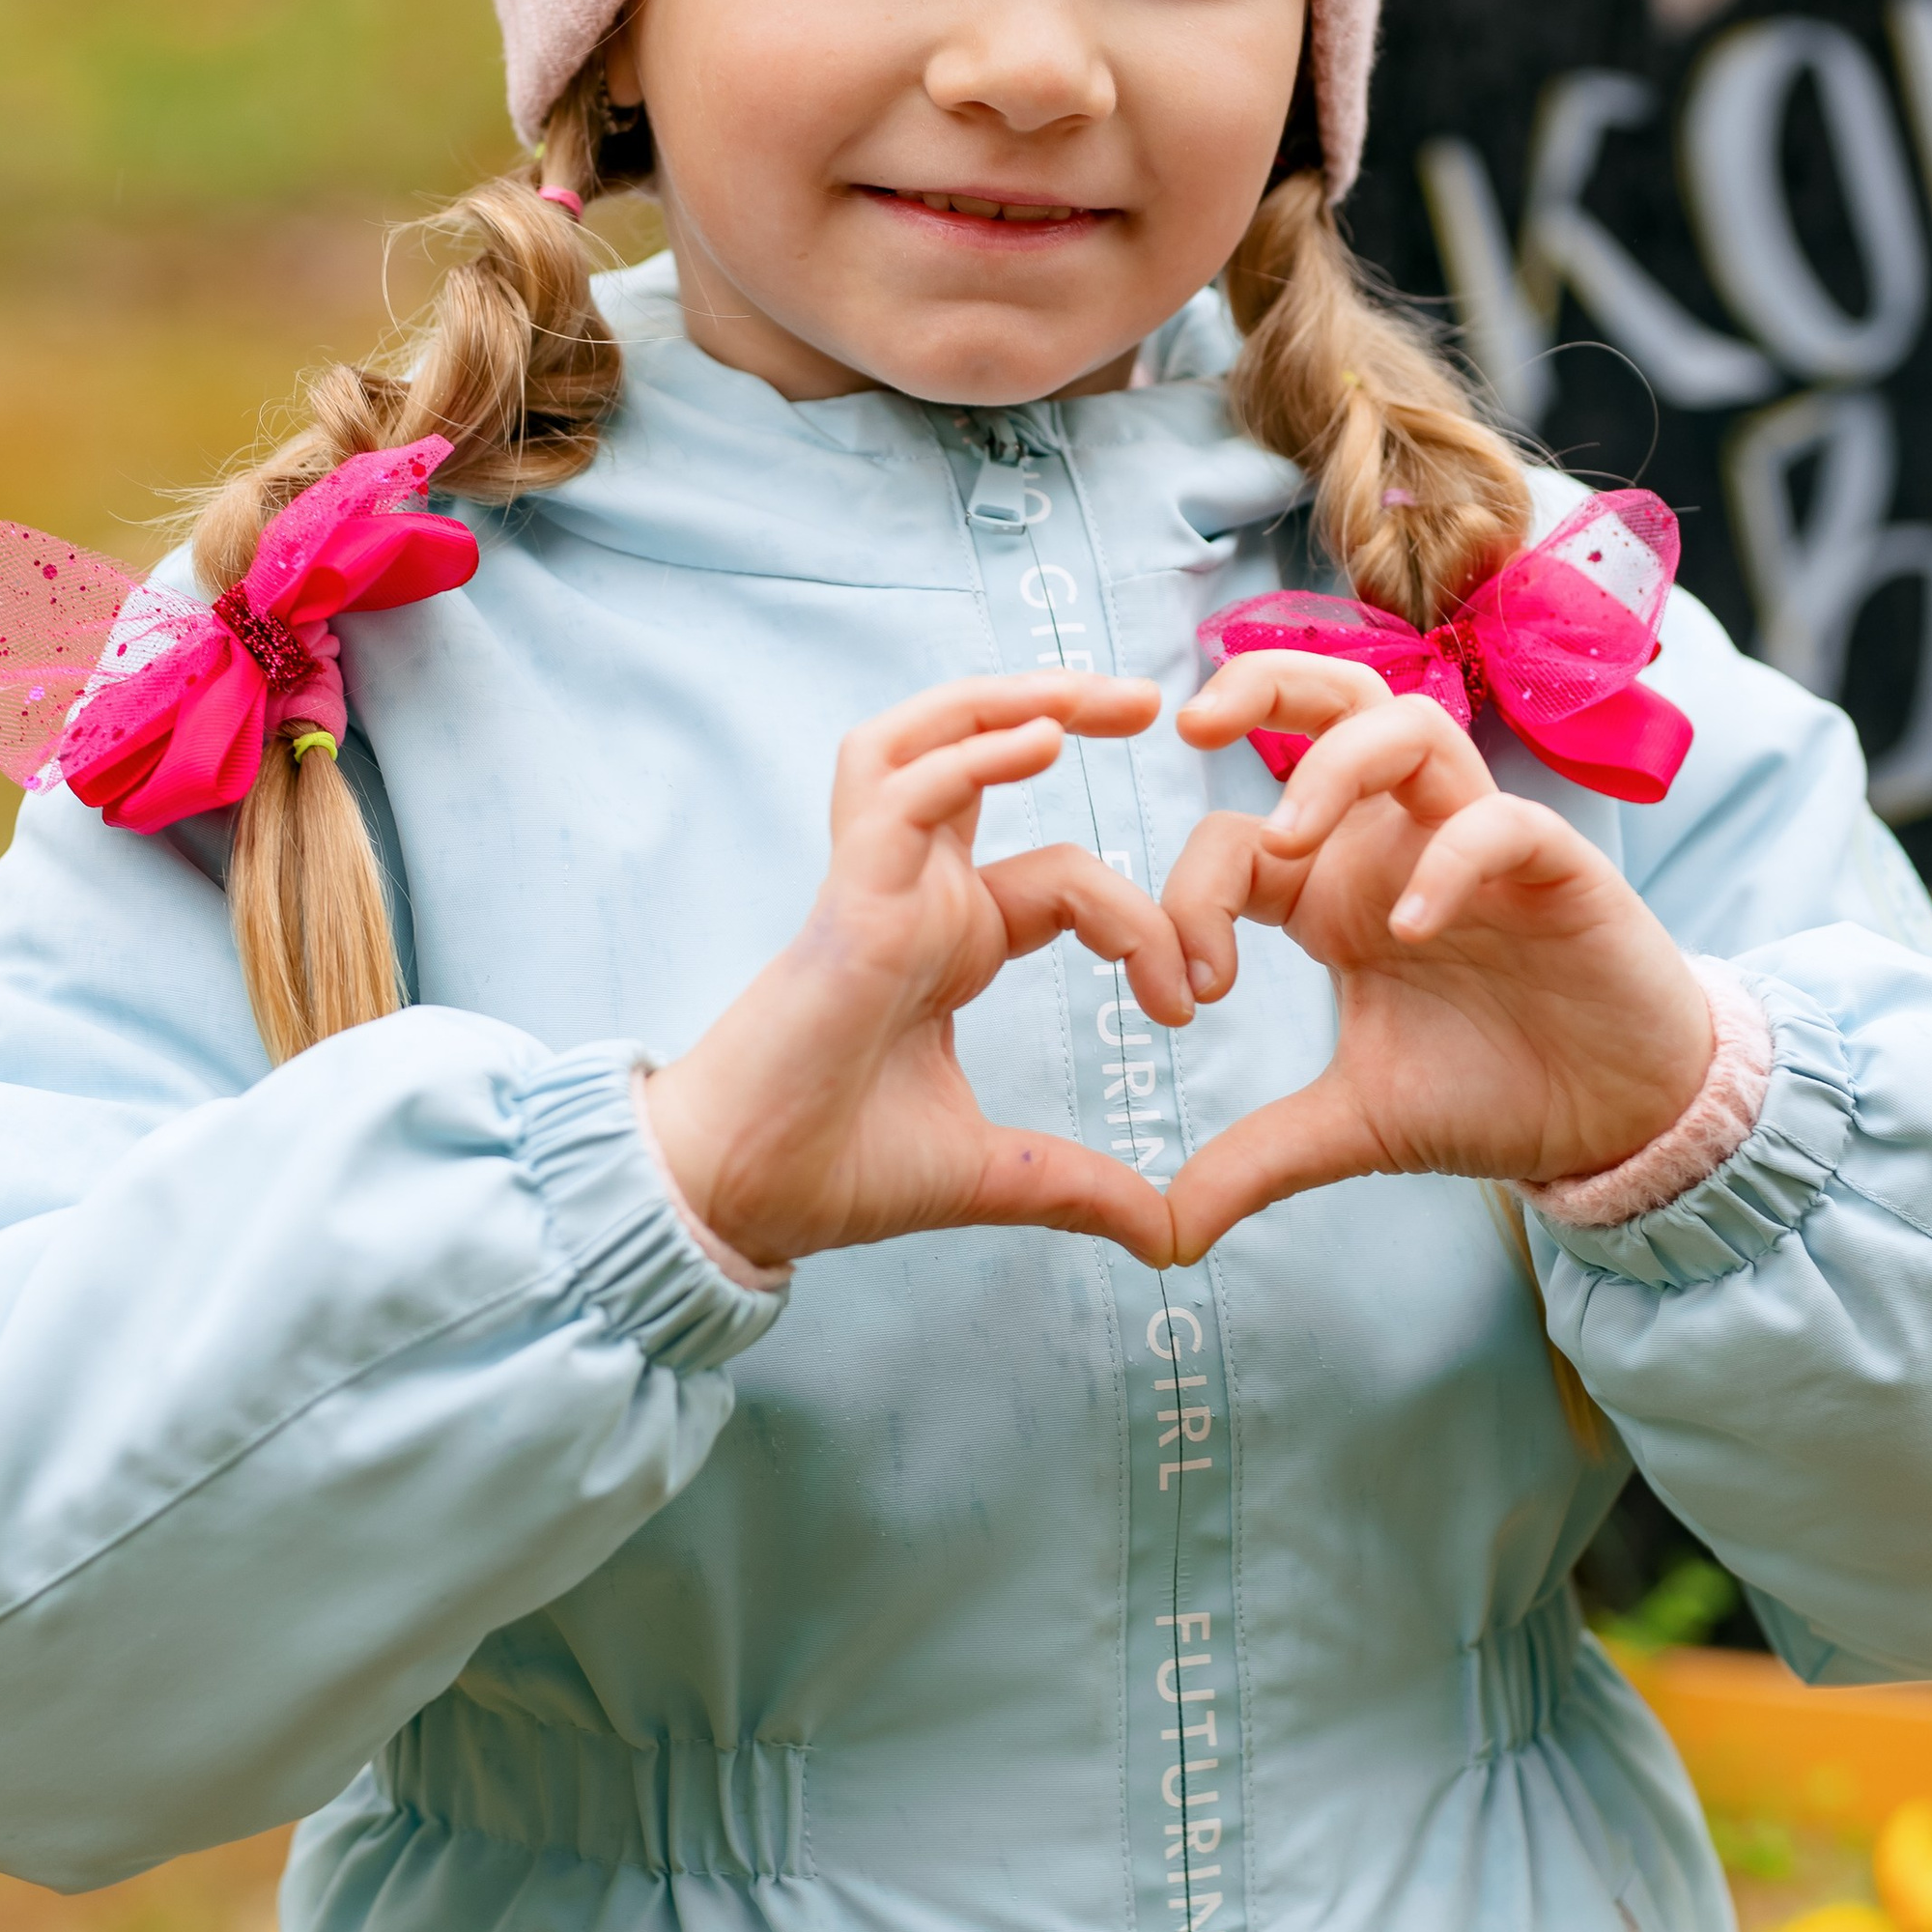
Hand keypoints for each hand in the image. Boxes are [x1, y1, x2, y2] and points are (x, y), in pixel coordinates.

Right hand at [646, 673, 1190, 1270]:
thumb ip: (1084, 1189)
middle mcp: (916, 896)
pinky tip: (1038, 739)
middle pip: (978, 753)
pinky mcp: (848, 901)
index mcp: (952, 941)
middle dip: (1061, 708)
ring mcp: (877, 887)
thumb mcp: (995, 1175)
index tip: (1189, 1008)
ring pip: (927, 742)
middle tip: (1149, 698)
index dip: (1141, 926)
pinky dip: (968, 757)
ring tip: (1091, 692)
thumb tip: (1173, 1239)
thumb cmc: (835, 1172)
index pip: (1066, 880)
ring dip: (1006, 701)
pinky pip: (903, 796)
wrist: (742, 1202)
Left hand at [1156, 654, 1712, 1263]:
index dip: (1189, 896)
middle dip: (1258, 685)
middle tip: (1191, 725)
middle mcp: (1398, 844)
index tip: (1183, 1000)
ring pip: (1408, 725)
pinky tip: (1413, 929)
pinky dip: (1447, 860)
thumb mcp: (1354, 1128)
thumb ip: (1258, 1159)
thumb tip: (1161, 1234)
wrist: (1620, 1122)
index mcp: (1336, 890)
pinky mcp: (1557, 864)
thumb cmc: (1492, 1091)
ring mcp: (1476, 841)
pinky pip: (1497, 822)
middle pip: (1328, 701)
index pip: (1236, 837)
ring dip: (1335, 766)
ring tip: (1290, 843)